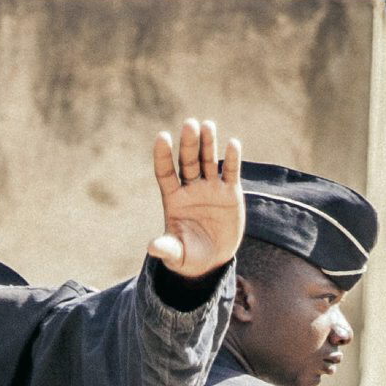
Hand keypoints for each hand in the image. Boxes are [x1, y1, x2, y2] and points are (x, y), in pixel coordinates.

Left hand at [146, 118, 242, 279]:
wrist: (212, 260)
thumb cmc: (189, 256)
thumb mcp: (177, 255)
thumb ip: (166, 248)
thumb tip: (151, 248)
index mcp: (173, 198)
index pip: (165, 172)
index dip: (163, 155)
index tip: (162, 136)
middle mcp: (190, 188)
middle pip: (188, 161)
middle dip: (189, 143)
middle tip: (190, 124)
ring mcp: (210, 188)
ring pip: (208, 160)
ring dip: (208, 143)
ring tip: (208, 125)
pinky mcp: (230, 192)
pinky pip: (230, 172)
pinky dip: (232, 158)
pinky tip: (233, 144)